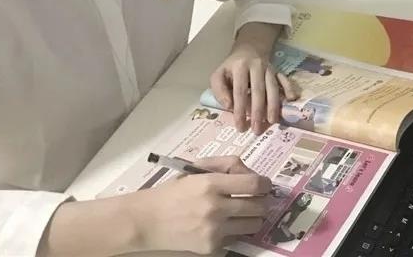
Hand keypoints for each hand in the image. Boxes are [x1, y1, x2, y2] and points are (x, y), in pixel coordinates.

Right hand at [129, 156, 270, 253]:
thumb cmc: (173, 191)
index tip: (264, 184)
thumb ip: (225, 164)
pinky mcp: (211, 248)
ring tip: (243, 213)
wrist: (147, 221)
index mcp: (211, 184)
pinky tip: (223, 225)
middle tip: (256, 199)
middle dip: (262, 201)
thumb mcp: (197, 169)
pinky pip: (237, 238)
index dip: (265, 184)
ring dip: (253, 217)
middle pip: (259, 206)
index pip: (255, 185)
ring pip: (254, 225)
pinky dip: (235, 231)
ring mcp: (214, 230)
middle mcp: (215, 208)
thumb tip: (251, 173)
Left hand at [210, 43, 298, 133]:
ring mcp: (269, 68)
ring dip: (273, 105)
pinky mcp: (277, 70)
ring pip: (273, 87)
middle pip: (259, 91)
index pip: (240, 91)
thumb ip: (219, 90)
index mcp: (240, 67)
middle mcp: (256, 66)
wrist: (249, 49)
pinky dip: (289, 88)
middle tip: (257, 129)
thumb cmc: (232, 67)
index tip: (240, 126)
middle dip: (258, 111)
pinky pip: (284, 79)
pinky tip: (291, 99)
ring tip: (272, 121)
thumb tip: (229, 106)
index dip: (240, 110)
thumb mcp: (219, 75)